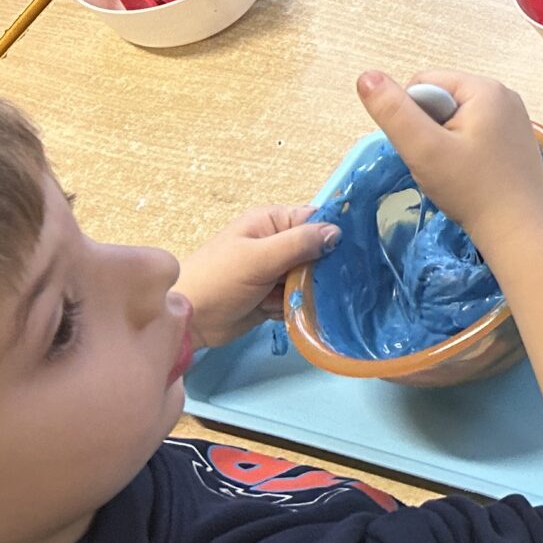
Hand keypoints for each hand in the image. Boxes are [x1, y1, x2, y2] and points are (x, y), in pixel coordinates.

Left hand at [175, 205, 340, 347]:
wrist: (189, 322)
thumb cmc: (218, 281)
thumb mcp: (258, 258)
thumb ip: (299, 243)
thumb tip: (337, 232)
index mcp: (271, 222)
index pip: (315, 220)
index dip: (334, 234)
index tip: (353, 252)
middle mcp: (276, 243)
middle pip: (317, 252)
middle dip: (322, 270)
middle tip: (326, 285)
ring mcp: (275, 271)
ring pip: (310, 278)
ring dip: (309, 292)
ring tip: (298, 301)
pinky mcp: (273, 296)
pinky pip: (299, 299)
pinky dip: (296, 307)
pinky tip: (285, 312)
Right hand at [356, 69, 542, 250]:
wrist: (518, 231)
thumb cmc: (470, 189)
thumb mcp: (423, 149)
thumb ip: (393, 111)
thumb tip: (365, 75)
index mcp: (485, 88)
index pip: (424, 82)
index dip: (411, 116)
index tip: (424, 148)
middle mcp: (504, 95)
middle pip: (441, 100)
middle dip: (429, 130)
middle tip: (439, 164)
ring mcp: (514, 118)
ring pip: (456, 119)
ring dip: (444, 143)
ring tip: (454, 172)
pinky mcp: (516, 140)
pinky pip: (475, 133)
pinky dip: (464, 151)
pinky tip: (471, 175)